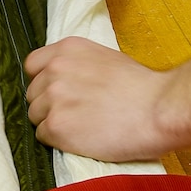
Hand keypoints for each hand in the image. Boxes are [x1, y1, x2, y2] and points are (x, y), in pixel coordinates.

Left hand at [24, 38, 174, 161]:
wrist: (158, 109)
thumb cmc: (141, 88)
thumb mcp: (105, 58)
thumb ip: (78, 66)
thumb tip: (66, 81)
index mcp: (67, 49)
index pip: (32, 65)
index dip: (43, 81)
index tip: (56, 92)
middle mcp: (55, 69)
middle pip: (33, 93)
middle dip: (48, 105)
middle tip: (75, 114)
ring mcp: (53, 98)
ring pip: (35, 116)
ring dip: (52, 123)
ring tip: (80, 127)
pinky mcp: (56, 126)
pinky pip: (42, 136)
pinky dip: (57, 140)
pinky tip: (80, 138)